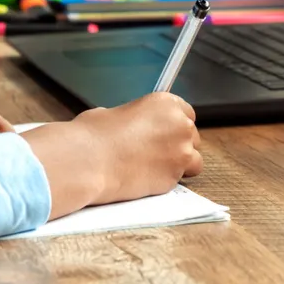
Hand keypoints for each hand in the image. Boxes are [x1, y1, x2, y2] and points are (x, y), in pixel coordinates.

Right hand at [20, 92, 201, 218]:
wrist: (89, 160)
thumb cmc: (94, 134)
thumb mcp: (115, 113)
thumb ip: (136, 119)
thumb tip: (133, 127)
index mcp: (165, 103)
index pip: (186, 112)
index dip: (175, 124)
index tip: (166, 132)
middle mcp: (179, 126)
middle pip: (192, 136)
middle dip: (177, 144)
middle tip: (156, 152)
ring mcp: (181, 153)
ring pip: (193, 161)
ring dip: (179, 164)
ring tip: (155, 168)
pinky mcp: (174, 178)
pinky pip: (178, 180)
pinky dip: (167, 180)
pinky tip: (146, 179)